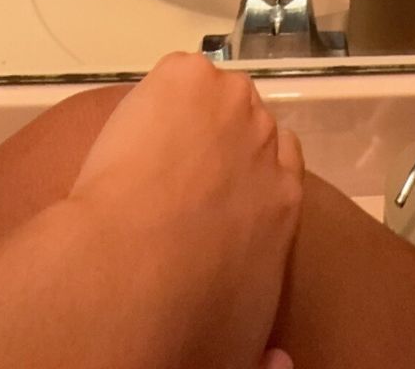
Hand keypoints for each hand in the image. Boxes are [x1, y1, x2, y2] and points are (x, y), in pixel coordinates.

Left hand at [67, 52, 303, 368]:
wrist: (130, 273)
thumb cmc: (182, 319)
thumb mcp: (237, 347)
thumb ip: (264, 348)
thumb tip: (281, 363)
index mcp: (285, 205)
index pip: (283, 166)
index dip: (248, 172)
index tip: (216, 191)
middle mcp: (269, 147)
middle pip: (251, 122)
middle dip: (219, 138)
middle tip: (174, 166)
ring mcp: (230, 105)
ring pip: (212, 93)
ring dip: (185, 112)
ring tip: (144, 147)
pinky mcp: (188, 78)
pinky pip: (177, 73)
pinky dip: (153, 93)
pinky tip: (129, 127)